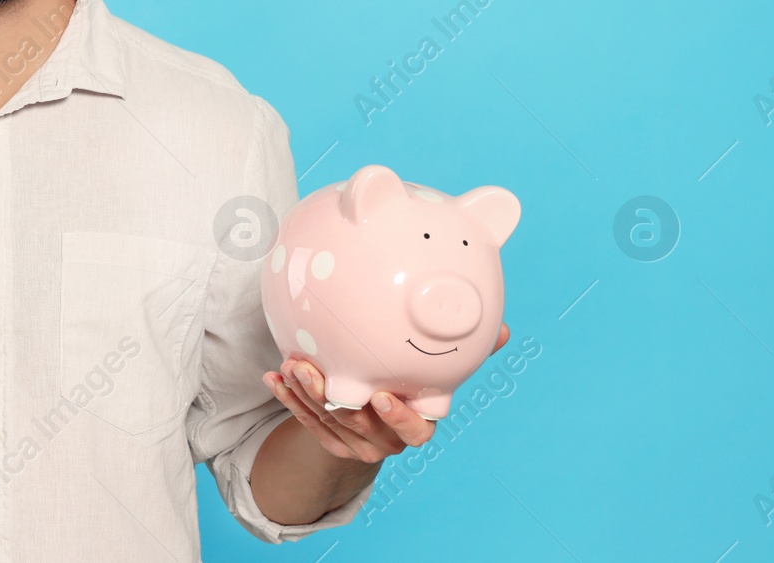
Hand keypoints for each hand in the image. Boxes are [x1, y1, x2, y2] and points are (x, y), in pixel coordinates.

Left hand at [262, 322, 510, 463]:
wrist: (377, 425)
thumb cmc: (411, 387)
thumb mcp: (436, 372)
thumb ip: (461, 352)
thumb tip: (502, 329)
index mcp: (416, 423)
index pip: (415, 431)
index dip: (399, 419)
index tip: (381, 396)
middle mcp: (386, 439)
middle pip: (358, 424)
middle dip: (332, 399)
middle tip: (310, 371)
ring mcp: (356, 444)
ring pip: (327, 421)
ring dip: (304, 394)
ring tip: (289, 365)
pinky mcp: (329, 442)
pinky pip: (304, 422)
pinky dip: (287, 400)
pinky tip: (272, 376)